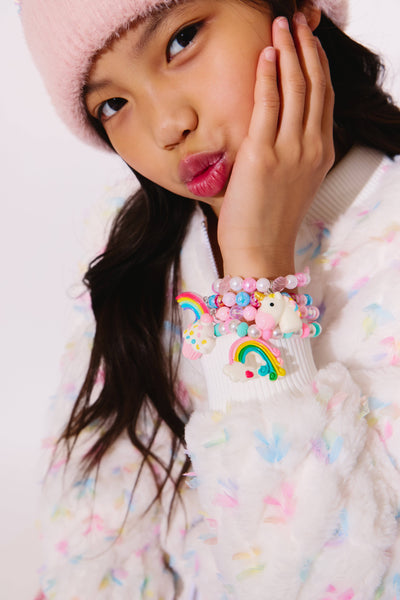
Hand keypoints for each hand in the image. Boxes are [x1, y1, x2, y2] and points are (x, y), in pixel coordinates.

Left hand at [218, 13, 334, 278]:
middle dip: (306, 48)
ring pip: (296, 89)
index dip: (317, 64)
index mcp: (321, 152)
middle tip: (296, 21)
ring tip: (281, 25)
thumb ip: (292, 151)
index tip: (308, 40)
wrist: (259, 250)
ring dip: (288, 51)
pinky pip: (268, 106)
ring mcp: (290, 151)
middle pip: (315, 85)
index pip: (324, 97)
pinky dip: (267, 76)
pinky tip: (265, 54)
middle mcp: (311, 147)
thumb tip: (277, 126)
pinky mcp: (263, 155)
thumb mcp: (292, 181)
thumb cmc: (268, 219)